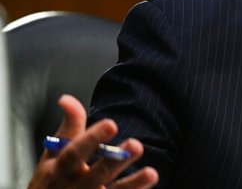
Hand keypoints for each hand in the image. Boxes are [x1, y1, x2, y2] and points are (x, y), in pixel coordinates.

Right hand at [27, 95, 158, 188]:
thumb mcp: (53, 155)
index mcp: (58, 170)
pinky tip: (150, 182)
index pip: (74, 154)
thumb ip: (68, 128)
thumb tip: (67, 99)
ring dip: (132, 183)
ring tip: (151, 173)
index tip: (111, 124)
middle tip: (136, 145)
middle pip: (97, 174)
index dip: (91, 140)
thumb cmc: (52, 180)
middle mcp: (73, 188)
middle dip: (116, 161)